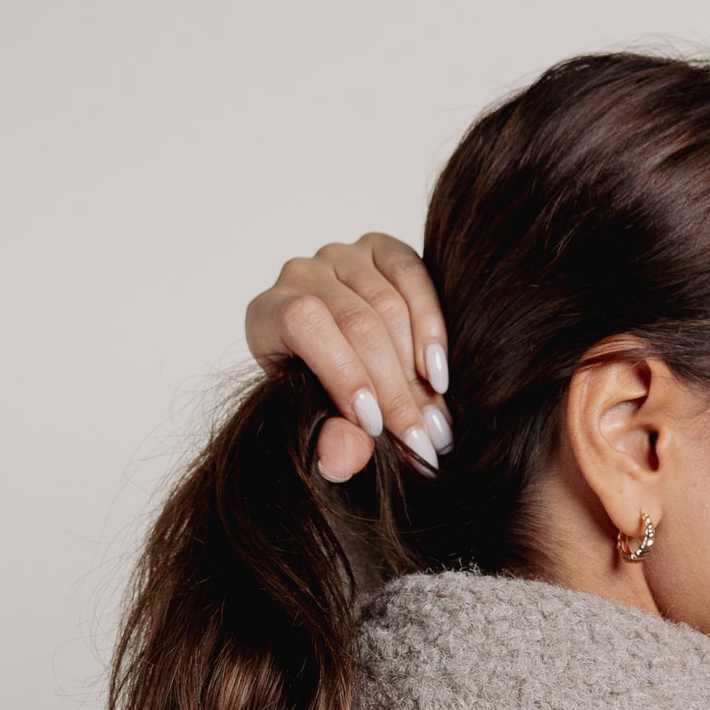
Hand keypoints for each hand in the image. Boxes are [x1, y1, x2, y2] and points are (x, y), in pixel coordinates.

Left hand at [243, 235, 452, 483]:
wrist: (339, 361)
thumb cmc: (318, 394)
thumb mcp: (316, 422)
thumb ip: (329, 440)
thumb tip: (343, 461)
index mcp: (269, 313)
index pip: (306, 324)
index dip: (344, 373)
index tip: (377, 429)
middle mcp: (301, 274)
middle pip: (357, 322)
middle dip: (394, 390)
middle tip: (422, 443)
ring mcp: (342, 256)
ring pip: (389, 305)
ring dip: (418, 371)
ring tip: (437, 423)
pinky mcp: (380, 248)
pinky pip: (412, 273)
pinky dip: (432, 326)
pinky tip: (439, 374)